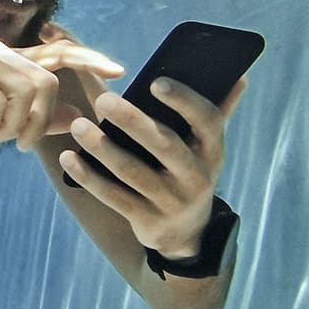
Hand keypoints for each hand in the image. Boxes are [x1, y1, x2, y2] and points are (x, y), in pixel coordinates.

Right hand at [0, 39, 123, 152]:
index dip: (90, 59)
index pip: (60, 53)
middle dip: (40, 120)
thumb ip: (38, 119)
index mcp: (11, 63)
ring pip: (23, 91)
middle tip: (23, 146)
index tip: (119, 71)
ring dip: (11, 124)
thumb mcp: (2, 128)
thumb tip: (77, 116)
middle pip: (46, 81)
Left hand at [58, 76, 247, 256]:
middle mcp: (197, 177)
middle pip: (165, 146)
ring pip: (133, 173)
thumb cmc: (189, 171)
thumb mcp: (206, 147)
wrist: (185, 234)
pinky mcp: (147, 221)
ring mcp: (172, 202)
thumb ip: (218, 110)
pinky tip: (69, 158)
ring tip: (78, 125)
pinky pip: (114, 197)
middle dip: (133, 122)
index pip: (207, 121)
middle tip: (103, 100)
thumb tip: (239, 74)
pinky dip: (90, 177)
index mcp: (213, 150)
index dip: (184, 101)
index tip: (155, 82)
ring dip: (103, 148)